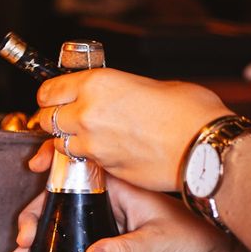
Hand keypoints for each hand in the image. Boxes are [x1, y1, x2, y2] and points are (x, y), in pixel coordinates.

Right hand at [9, 141, 231, 251]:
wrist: (208, 246)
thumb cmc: (189, 234)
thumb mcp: (155, 241)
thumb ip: (124, 250)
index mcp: (118, 182)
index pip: (76, 166)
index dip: (50, 168)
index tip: (32, 173)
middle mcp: (108, 191)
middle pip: (62, 191)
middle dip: (36, 210)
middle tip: (23, 235)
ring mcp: (105, 209)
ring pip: (64, 209)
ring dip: (41, 225)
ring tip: (23, 248)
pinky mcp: (106, 226)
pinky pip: (74, 225)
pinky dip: (54, 236)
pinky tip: (40, 250)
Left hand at [37, 69, 232, 190]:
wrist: (204, 148)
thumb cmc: (187, 112)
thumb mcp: (146, 84)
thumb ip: (116, 90)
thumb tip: (108, 96)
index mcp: (96, 83)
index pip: (49, 90)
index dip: (51, 95)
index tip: (55, 98)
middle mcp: (87, 112)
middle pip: (46, 119)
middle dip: (54, 119)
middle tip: (67, 118)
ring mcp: (93, 144)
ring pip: (60, 144)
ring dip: (68, 141)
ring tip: (89, 137)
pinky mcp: (104, 168)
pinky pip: (82, 163)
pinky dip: (86, 159)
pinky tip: (104, 152)